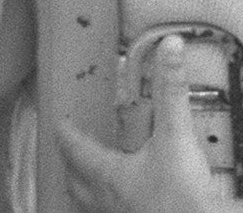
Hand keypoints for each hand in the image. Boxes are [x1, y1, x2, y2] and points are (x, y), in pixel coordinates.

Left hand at [59, 35, 213, 212]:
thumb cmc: (184, 192)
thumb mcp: (177, 134)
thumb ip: (173, 89)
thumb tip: (171, 46)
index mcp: (110, 175)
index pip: (78, 150)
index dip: (66, 134)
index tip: (58, 122)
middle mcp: (108, 201)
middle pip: (76, 184)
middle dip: (70, 165)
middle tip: (69, 150)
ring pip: (89, 206)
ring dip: (84, 191)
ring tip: (88, 180)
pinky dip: (105, 207)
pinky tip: (121, 202)